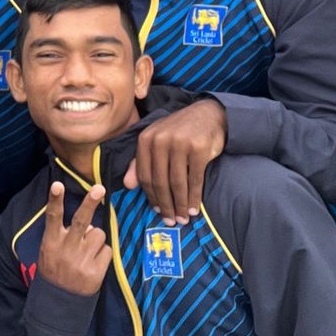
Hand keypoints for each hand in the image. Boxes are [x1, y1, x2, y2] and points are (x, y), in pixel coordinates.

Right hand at [37, 182, 110, 295]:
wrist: (58, 302)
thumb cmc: (55, 270)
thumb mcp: (49, 251)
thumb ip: (64, 235)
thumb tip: (88, 222)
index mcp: (51, 242)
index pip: (52, 217)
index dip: (55, 200)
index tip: (57, 185)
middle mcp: (66, 249)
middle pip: (80, 220)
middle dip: (90, 203)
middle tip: (99, 188)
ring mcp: (81, 261)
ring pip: (99, 234)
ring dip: (96, 239)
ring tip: (87, 252)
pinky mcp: (95, 272)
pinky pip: (107, 251)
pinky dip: (102, 254)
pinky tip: (93, 263)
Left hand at [125, 98, 225, 224]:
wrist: (208, 114)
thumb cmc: (179, 132)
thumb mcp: (156, 141)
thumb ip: (140, 162)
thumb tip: (127, 186)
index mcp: (146, 139)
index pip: (145, 175)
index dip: (151, 197)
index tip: (158, 211)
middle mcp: (160, 140)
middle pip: (160, 182)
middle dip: (166, 205)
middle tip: (171, 221)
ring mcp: (180, 143)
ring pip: (177, 183)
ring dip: (181, 205)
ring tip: (183, 218)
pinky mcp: (199, 148)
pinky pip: (195, 179)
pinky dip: (194, 197)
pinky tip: (194, 208)